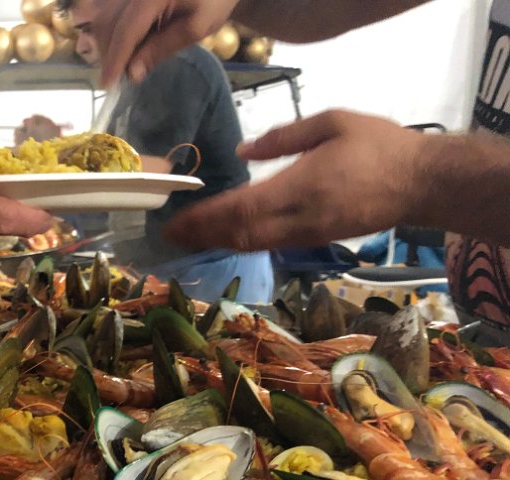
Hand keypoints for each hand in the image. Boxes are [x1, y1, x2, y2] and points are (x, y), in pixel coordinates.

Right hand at [95, 0, 239, 85]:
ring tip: (121, 61)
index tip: (107, 83)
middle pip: (109, 22)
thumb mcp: (195, 27)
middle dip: (109, 52)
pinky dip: (113, 29)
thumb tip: (132, 73)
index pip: (126, 30)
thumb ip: (161, 48)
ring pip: (105, 14)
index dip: (115, 58)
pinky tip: (125, 44)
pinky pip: (112, 8)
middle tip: (117, 76)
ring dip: (108, 41)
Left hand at [162, 110, 424, 250]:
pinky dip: (240, 242)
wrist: (421, 183)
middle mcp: (300, 219)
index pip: (241, 208)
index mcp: (302, 187)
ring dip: (217, 242)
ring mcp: (307, 235)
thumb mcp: (333, 122)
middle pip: (239, 234)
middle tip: (170, 236)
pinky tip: (224, 237)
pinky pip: (268, 244)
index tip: (176, 221)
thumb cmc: (379, 146)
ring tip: (188, 238)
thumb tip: (244, 153)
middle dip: (202, 236)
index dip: (205, 218)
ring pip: (252, 244)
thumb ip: (284, 137)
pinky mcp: (315, 240)